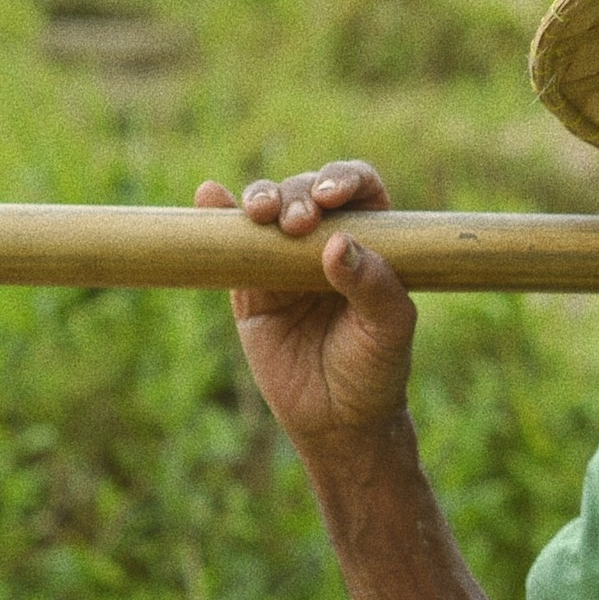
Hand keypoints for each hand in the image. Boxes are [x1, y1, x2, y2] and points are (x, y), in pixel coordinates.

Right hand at [195, 162, 416, 453]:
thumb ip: (372, 285)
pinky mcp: (250, 288)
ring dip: (262, 198)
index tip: (332, 196)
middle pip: (307, 191)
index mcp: (370, 240)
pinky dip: (218, 214)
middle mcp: (325, 241)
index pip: (359, 189)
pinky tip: (209, 196)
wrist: (338, 421)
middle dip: (298, 194)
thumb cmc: (375, 370)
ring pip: (268, 209)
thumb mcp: (389, 330)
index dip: (345, 178)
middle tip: (298, 223)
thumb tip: (337, 244)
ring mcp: (284, 261)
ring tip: (261, 213)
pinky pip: (233, 245)